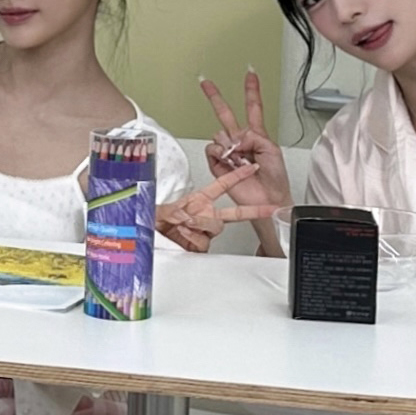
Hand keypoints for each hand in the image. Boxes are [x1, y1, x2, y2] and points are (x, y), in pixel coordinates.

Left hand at [157, 162, 282, 252]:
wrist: (147, 241)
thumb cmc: (154, 222)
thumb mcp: (161, 210)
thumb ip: (175, 210)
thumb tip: (188, 215)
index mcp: (198, 201)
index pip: (222, 185)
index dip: (237, 176)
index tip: (252, 168)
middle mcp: (204, 215)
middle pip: (234, 214)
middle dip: (253, 210)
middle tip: (268, 208)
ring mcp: (204, 231)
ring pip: (217, 227)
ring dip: (202, 224)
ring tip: (184, 224)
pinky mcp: (200, 246)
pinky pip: (204, 242)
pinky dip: (192, 238)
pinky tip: (182, 236)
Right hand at [196, 70, 292, 215]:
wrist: (267, 199)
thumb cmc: (275, 178)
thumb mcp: (272, 149)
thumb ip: (253, 136)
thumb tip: (234, 138)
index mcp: (256, 135)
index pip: (252, 108)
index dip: (251, 91)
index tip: (250, 74)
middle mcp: (240, 142)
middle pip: (226, 115)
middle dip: (216, 97)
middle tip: (205, 82)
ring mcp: (228, 153)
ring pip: (219, 135)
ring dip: (231, 145)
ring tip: (241, 159)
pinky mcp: (218, 164)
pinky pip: (213, 149)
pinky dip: (221, 153)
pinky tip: (230, 161)